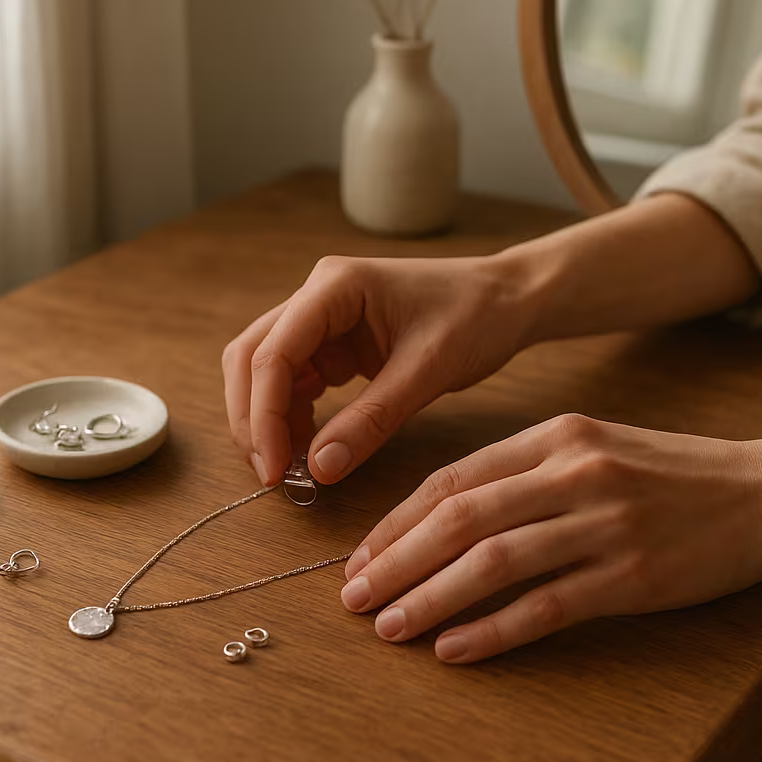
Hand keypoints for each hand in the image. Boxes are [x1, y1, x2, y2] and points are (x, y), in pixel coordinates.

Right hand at [222, 253, 535, 486]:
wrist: (509, 300)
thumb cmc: (477, 317)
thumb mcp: (428, 371)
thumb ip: (371, 420)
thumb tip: (318, 469)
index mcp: (335, 286)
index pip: (272, 353)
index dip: (262, 415)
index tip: (274, 468)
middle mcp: (317, 295)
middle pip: (251, 358)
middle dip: (252, 419)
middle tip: (270, 475)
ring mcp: (321, 318)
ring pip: (264, 370)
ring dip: (267, 419)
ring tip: (290, 469)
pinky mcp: (333, 342)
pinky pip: (294, 380)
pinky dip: (292, 416)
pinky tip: (310, 448)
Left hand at [339, 415, 761, 662]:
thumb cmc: (671, 474)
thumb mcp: (594, 445)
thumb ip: (524, 468)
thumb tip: (443, 512)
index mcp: (556, 436)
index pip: (454, 479)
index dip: (398, 521)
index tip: (361, 556)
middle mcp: (574, 474)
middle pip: (461, 519)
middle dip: (396, 561)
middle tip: (354, 597)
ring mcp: (604, 525)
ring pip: (493, 564)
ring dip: (430, 598)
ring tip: (389, 627)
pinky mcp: (632, 577)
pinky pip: (546, 607)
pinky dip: (492, 630)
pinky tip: (454, 648)